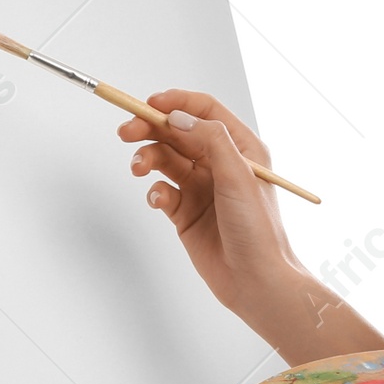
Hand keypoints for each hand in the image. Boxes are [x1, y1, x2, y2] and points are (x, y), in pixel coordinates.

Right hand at [120, 89, 301, 318]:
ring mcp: (202, 187)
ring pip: (165, 159)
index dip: (175, 102)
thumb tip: (178, 117)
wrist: (255, 281)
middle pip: (177, 132)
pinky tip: (159, 201)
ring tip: (138, 168)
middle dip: (150, 128)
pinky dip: (155, 191)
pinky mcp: (186, 212)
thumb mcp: (239, 176)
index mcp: (241, 148)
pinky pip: (162, 191)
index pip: (204, 111)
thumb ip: (210, 140)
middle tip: (125, 132)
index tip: (148, 104)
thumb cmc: (258, 229)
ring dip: (148, 158)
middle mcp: (220, 163)